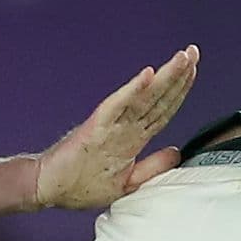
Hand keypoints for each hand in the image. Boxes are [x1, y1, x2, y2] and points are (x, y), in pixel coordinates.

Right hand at [33, 47, 198, 209]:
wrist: (46, 189)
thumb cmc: (79, 184)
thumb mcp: (127, 182)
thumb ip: (152, 166)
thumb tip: (176, 151)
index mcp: (133, 138)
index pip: (163, 110)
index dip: (179, 91)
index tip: (193, 72)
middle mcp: (125, 127)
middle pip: (158, 97)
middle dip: (178, 75)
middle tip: (193, 51)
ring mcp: (111, 125)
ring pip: (144, 97)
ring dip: (165, 77)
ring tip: (182, 57)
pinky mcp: (95, 128)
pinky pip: (117, 106)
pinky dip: (132, 90)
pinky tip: (147, 76)